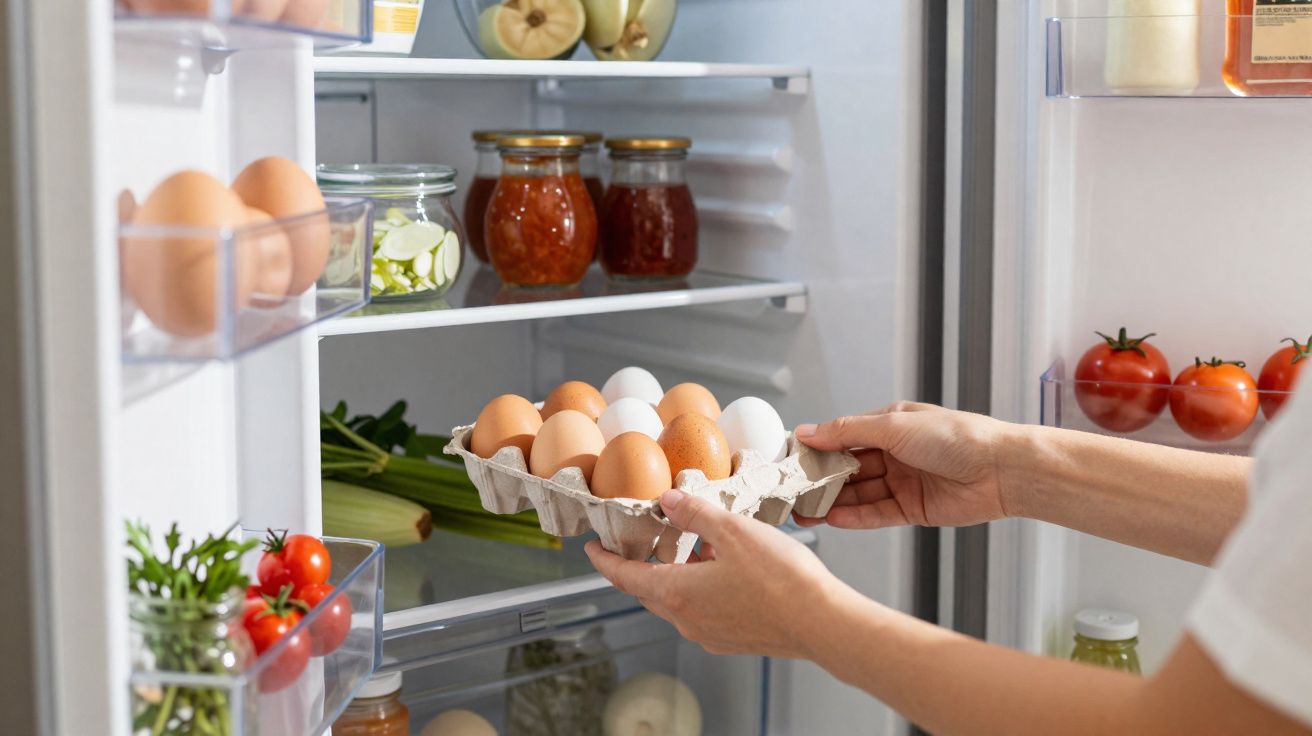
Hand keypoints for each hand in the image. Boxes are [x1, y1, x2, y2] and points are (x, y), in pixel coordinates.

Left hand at [585, 489, 845, 658]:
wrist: (822, 623)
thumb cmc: (782, 581)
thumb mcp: (733, 531)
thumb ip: (696, 514)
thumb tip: (669, 501)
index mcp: (677, 593)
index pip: (623, 576)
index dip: (604, 560)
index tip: (592, 548)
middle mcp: (686, 620)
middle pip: (648, 590)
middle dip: (640, 564)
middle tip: (640, 540)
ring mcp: (709, 633)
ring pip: (678, 600)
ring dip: (676, 573)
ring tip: (694, 544)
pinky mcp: (732, 639)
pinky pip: (702, 610)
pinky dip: (700, 587)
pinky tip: (723, 567)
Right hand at [794, 402, 1018, 529]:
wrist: (1002, 470)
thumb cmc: (957, 437)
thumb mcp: (894, 425)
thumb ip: (847, 431)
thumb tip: (808, 431)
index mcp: (890, 425)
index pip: (844, 437)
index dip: (817, 449)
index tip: (791, 461)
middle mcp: (895, 453)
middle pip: (849, 469)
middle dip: (820, 481)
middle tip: (792, 493)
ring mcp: (904, 482)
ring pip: (859, 494)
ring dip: (832, 503)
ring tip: (804, 512)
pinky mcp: (914, 509)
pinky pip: (877, 514)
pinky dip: (855, 517)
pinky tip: (833, 519)